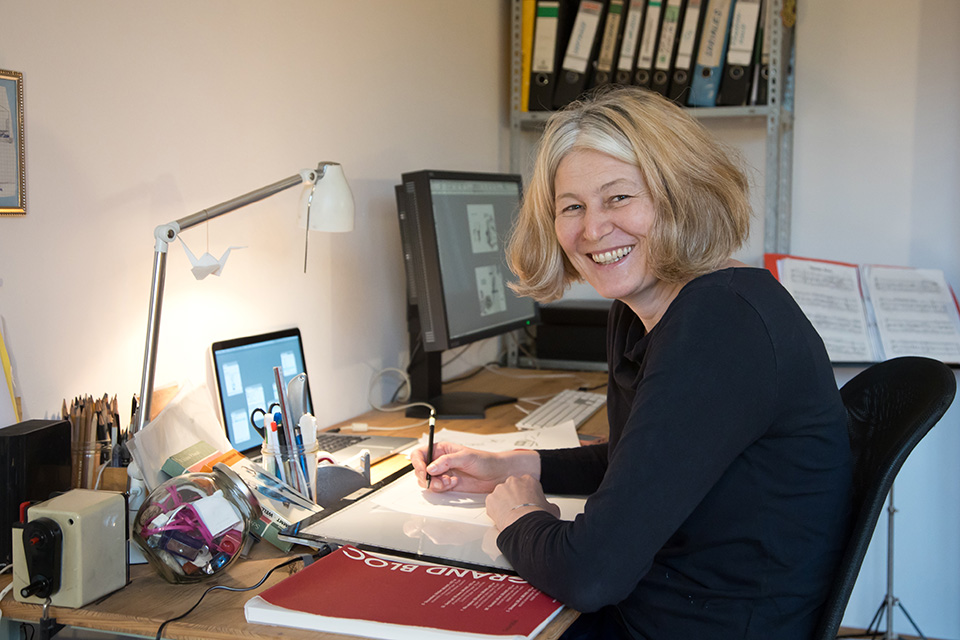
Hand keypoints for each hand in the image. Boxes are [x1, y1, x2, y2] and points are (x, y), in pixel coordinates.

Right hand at [410, 442, 539, 493]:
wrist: (496, 474)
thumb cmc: (485, 460)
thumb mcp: (465, 456)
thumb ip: (447, 461)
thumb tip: (431, 468)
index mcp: (441, 449)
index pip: (420, 454)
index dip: (417, 462)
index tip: (422, 470)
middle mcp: (439, 461)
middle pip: (420, 469)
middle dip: (426, 477)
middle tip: (437, 480)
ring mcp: (443, 473)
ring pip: (427, 481)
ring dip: (435, 484)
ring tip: (449, 482)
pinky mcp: (448, 484)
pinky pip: (437, 488)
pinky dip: (442, 488)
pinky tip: (454, 484)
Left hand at [486, 475, 559, 529]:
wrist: (525, 526)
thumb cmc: (538, 517)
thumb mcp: (552, 509)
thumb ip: (549, 504)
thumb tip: (551, 508)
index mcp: (529, 480)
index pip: (526, 484)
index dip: (526, 495)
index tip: (527, 503)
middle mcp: (513, 481)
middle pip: (512, 488)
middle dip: (514, 497)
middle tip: (518, 510)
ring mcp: (500, 489)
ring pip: (500, 495)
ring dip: (504, 503)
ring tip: (510, 516)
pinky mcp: (490, 499)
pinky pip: (492, 504)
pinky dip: (495, 510)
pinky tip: (502, 518)